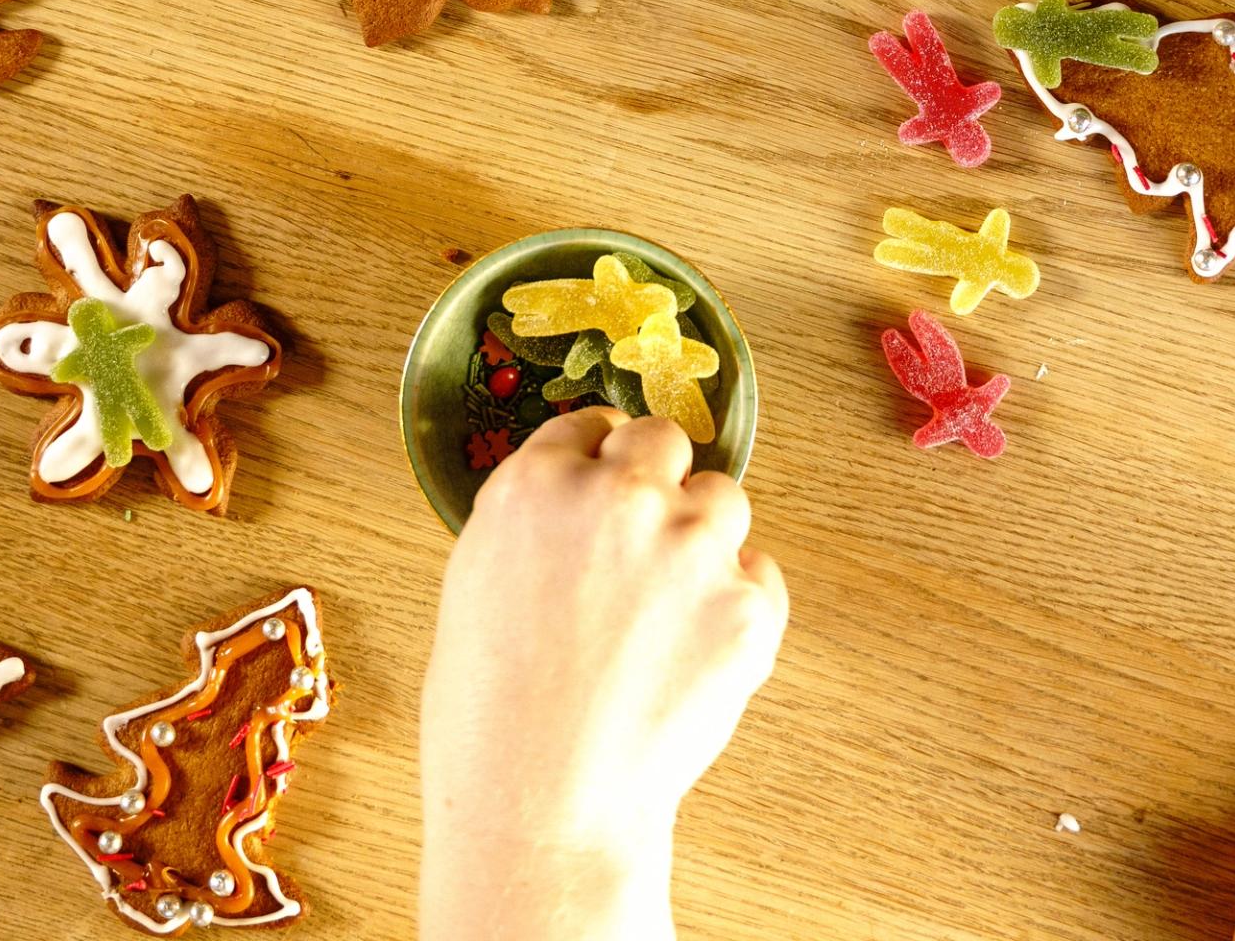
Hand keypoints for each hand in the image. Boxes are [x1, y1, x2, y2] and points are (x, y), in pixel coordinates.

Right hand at [420, 409, 788, 940]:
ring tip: (668, 612)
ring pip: (722, 501)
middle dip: (657, 482)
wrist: (544, 806)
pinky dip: (736, 606)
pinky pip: (759, 577)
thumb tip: (572, 514)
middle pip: (663, 442)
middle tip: (644, 542)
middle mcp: (618, 497)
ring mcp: (690, 546)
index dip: (597, 462)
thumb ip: (532, 530)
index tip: (603, 487)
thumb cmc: (490, 720)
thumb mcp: (475, 590)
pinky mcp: (748, 604)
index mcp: (535, 487)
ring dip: (703, 538)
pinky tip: (694, 655)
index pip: (587, 428)